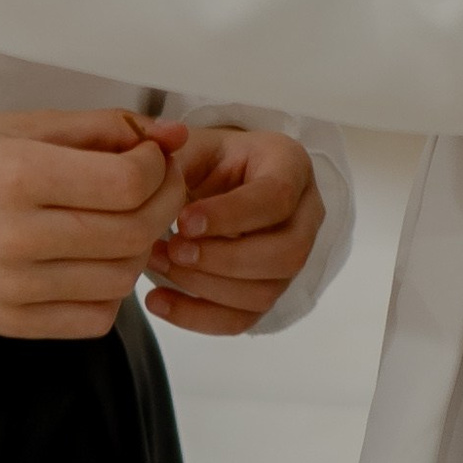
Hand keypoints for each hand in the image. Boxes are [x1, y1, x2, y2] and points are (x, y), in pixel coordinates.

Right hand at [0, 108, 190, 340]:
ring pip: (122, 280)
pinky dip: (111, 290)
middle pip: (133, 233)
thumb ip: (106, 128)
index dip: (158, 168)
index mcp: (20, 176)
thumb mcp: (30, 124)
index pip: (127, 184)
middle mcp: (16, 239)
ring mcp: (14, 290)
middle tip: (157, 185)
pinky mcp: (12, 324)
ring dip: (139, 247)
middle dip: (163, 204)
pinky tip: (95, 260)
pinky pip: (96, 318)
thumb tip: (175, 136)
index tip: (152, 156)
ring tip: (124, 221)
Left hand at [144, 128, 324, 336]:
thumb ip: (174, 151)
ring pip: (265, 292)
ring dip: (205, 287)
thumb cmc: (208, 160)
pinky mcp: (270, 290)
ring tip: (158, 264)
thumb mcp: (194, 143)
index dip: (231, 216)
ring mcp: (292, 258)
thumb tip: (161, 155)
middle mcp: (305, 214)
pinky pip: (243, 319)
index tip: (183, 222)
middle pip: (286, 253)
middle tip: (173, 249)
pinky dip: (197, 317)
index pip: (276, 197)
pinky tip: (158, 300)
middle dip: (223, 259)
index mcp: (290, 165)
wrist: (214, 184)